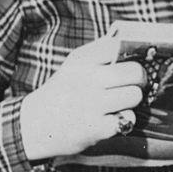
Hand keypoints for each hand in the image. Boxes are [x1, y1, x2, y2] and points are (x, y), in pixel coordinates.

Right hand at [19, 36, 145, 161]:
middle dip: (138, 79)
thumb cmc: (63, 93)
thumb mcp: (74, 66)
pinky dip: (124, 120)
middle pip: (135, 72)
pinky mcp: (96, 128)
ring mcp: (92, 104)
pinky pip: (128, 118)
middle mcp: (87, 79)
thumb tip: (131, 43)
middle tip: (131, 84)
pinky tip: (112, 118)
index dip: (131, 54)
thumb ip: (100, 54)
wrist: (34, 126)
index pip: (119, 46)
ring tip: (119, 102)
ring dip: (132, 100)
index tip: (130, 62)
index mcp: (82, 60)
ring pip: (135, 95)